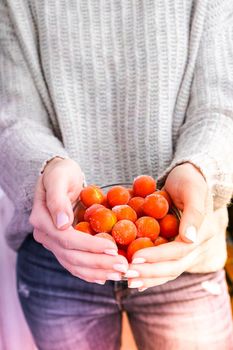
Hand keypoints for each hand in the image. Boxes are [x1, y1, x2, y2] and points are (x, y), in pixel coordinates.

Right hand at [29, 158, 128, 283]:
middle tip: (123, 267)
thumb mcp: (59, 179)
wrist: (58, 175)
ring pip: (73, 264)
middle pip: (72, 256)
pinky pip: (73, 263)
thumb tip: (62, 225)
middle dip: (99, 263)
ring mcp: (52, 242)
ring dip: (96, 272)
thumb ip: (58, 201)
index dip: (91, 246)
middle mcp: (45, 235)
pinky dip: (88, 272)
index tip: (113, 249)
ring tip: (118, 275)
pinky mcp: (61, 245)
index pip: (68, 239)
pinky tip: (103, 278)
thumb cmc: (61, 173)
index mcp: (42, 219)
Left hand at [125, 163, 212, 289]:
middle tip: (127, 273)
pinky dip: (152, 274)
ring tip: (128, 280)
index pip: (179, 250)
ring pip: (170, 271)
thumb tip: (189, 238)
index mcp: (203, 232)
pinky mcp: (177, 248)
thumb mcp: (192, 189)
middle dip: (150, 272)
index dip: (157, 256)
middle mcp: (197, 246)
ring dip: (149, 278)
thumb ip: (194, 212)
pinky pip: (165, 266)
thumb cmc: (189, 180)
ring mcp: (188, 250)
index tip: (135, 258)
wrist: (190, 178)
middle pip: (174, 266)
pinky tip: (136, 280)